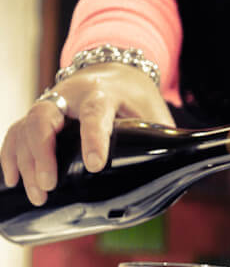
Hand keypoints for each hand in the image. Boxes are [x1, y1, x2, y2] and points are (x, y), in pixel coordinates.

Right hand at [0, 63, 174, 205]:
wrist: (116, 72)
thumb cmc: (137, 98)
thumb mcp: (154, 115)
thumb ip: (162, 142)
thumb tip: (175, 181)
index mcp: (102, 92)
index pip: (95, 113)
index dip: (94, 138)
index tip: (94, 165)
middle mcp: (69, 95)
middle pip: (45, 118)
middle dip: (43, 153)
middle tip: (50, 186)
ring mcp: (50, 104)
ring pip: (26, 127)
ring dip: (26, 162)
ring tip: (38, 195)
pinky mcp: (38, 115)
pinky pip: (16, 132)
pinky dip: (10, 155)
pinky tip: (11, 180)